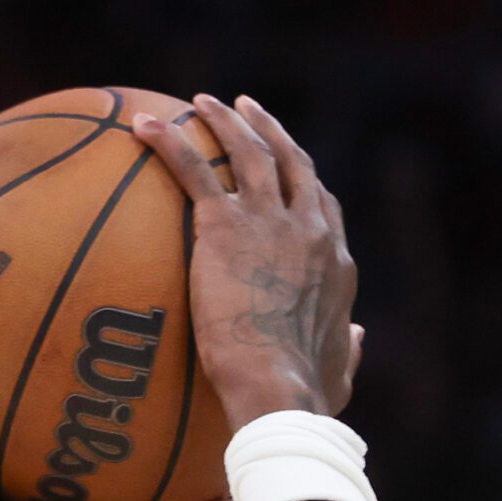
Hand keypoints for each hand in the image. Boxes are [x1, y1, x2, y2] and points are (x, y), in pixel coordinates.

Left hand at [133, 94, 359, 423]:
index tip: (289, 164)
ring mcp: (271, 222)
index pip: (322, 208)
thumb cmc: (303, 398)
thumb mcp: (338, 374)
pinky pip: (194, 171)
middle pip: (292, 164)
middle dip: (270, 131)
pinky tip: (143, 127)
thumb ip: (347, 350)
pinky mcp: (226, 226)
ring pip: (249, 153)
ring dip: (225, 122)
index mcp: (335, 264)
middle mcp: (310, 231)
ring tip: (204, 102)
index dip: (304, 182)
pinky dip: (169, 143)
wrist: (278, 390)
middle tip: (248, 110)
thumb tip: (358, 338)